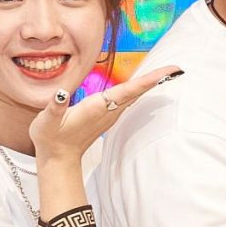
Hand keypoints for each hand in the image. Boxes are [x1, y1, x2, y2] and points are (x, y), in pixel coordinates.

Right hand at [28, 64, 184, 164]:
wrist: (57, 158)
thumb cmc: (50, 137)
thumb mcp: (47, 121)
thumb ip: (55, 107)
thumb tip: (62, 94)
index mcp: (98, 106)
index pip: (129, 90)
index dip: (149, 80)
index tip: (169, 73)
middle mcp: (109, 110)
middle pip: (138, 91)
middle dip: (157, 79)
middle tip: (178, 68)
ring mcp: (110, 114)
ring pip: (135, 96)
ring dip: (151, 84)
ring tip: (169, 73)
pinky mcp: (107, 115)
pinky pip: (129, 99)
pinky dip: (140, 89)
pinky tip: (147, 84)